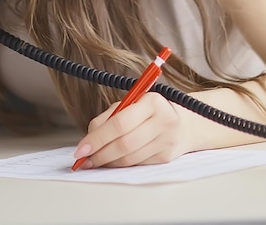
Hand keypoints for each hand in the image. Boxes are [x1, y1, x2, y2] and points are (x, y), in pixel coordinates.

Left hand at [73, 92, 188, 167]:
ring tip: (94, 161)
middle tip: (84, 159)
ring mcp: (167, 141)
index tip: (81, 148)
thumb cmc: (150, 111)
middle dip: (100, 154)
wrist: (184, 123)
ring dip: (108, 162)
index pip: (120, 123)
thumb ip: (110, 116)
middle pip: (125, 143)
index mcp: (152, 101)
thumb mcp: (131, 103)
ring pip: (130, 158)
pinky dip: (120, 165)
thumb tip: (89, 138)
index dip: (98, 138)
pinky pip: (137, 164)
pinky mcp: (167, 158)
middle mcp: (163, 121)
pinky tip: (111, 162)